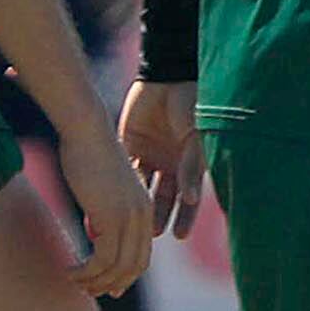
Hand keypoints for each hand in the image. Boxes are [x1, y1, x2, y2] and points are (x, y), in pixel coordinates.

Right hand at [61, 115, 157, 296]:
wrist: (87, 131)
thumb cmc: (87, 155)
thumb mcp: (102, 191)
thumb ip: (104, 214)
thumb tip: (97, 234)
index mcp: (144, 209)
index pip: (141, 255)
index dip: (125, 275)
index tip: (105, 286)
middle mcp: (143, 216)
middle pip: (134, 266)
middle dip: (112, 283)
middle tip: (89, 291)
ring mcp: (130, 218)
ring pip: (118, 267)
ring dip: (95, 280)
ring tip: (75, 282)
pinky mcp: (112, 218)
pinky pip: (102, 259)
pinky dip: (86, 271)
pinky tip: (70, 270)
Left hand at [120, 79, 202, 239]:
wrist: (169, 74)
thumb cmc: (193, 104)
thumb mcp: (197, 138)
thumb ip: (193, 167)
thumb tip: (192, 199)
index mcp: (191, 162)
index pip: (189, 197)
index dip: (185, 217)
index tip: (178, 235)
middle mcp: (170, 162)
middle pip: (163, 197)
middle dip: (158, 216)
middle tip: (150, 235)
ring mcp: (150, 152)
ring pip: (142, 187)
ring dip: (136, 203)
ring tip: (128, 221)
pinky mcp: (130, 141)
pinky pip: (124, 167)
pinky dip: (119, 183)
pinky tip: (112, 196)